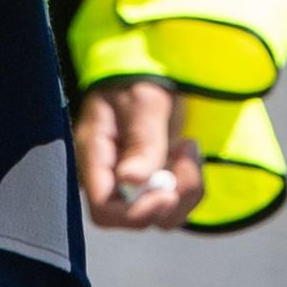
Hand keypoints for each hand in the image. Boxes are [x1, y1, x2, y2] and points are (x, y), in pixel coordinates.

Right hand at [75, 77, 206, 229]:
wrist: (151, 69)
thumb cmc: (137, 78)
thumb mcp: (143, 102)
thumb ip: (141, 141)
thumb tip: (131, 181)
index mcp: (95, 159)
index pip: (105, 210)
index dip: (136, 214)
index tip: (168, 194)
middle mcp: (112, 178)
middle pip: (137, 218)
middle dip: (171, 195)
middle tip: (186, 150)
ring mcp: (135, 183)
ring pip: (163, 215)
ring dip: (187, 186)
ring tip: (188, 145)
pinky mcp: (156, 181)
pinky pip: (179, 201)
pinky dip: (191, 181)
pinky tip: (188, 150)